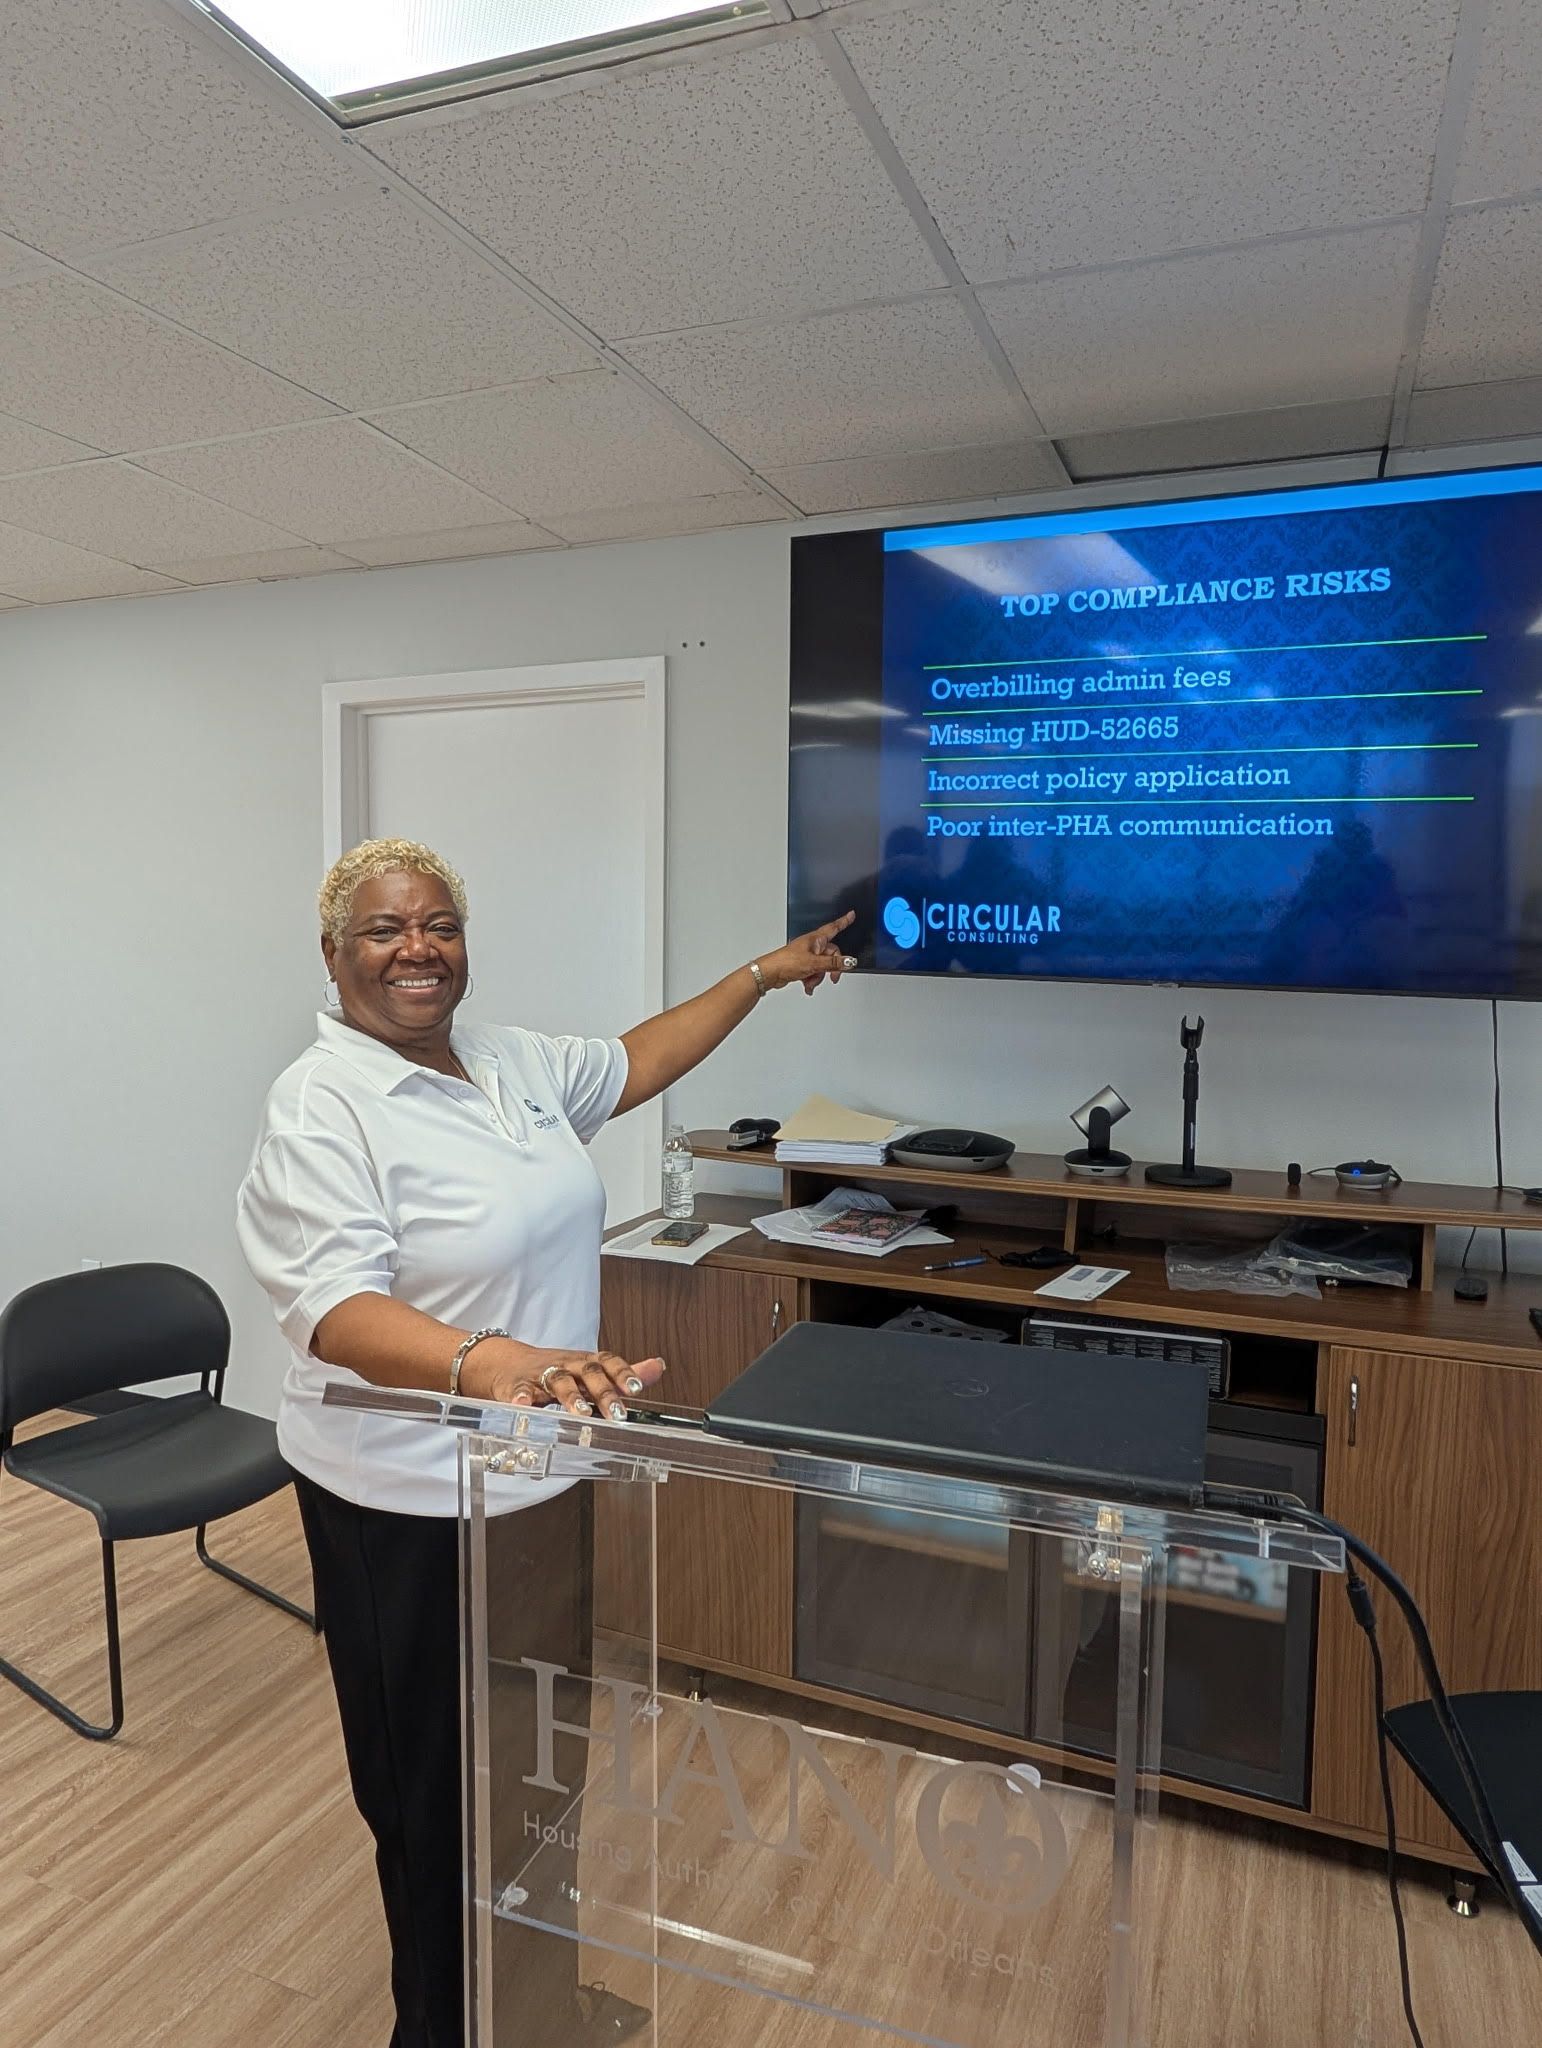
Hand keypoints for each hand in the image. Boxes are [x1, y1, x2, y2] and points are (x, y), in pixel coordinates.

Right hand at [461, 1340, 665, 1420]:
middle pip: (587, 1373)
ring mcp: (541, 1374)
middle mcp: (566, 1365)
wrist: (508, 1364)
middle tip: (617, 1414)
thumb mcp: (589, 1371)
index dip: (622, 1373)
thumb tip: (658, 1367)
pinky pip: (518, 1390)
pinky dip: (521, 1398)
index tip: (636, 1389)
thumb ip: (622, 1373)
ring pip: (558, 1380)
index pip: (607, 1362)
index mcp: (585, 1363)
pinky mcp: (516, 1386)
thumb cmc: (555, 1370)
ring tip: (581, 1413)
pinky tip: (524, 1407)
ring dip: (570, 1396)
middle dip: (603, 1393)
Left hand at [757, 911, 856, 995]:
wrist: (770, 973)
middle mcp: (812, 946)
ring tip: (810, 980)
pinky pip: (814, 972)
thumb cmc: (786, 961)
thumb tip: (849, 961)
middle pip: (831, 955)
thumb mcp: (814, 963)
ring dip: (819, 976)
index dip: (843, 922)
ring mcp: (807, 956)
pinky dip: (812, 980)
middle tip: (832, 977)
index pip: (834, 928)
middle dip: (831, 968)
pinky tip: (807, 985)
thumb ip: (833, 963)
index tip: (851, 915)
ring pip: (823, 966)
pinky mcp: (802, 966)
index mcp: (815, 939)